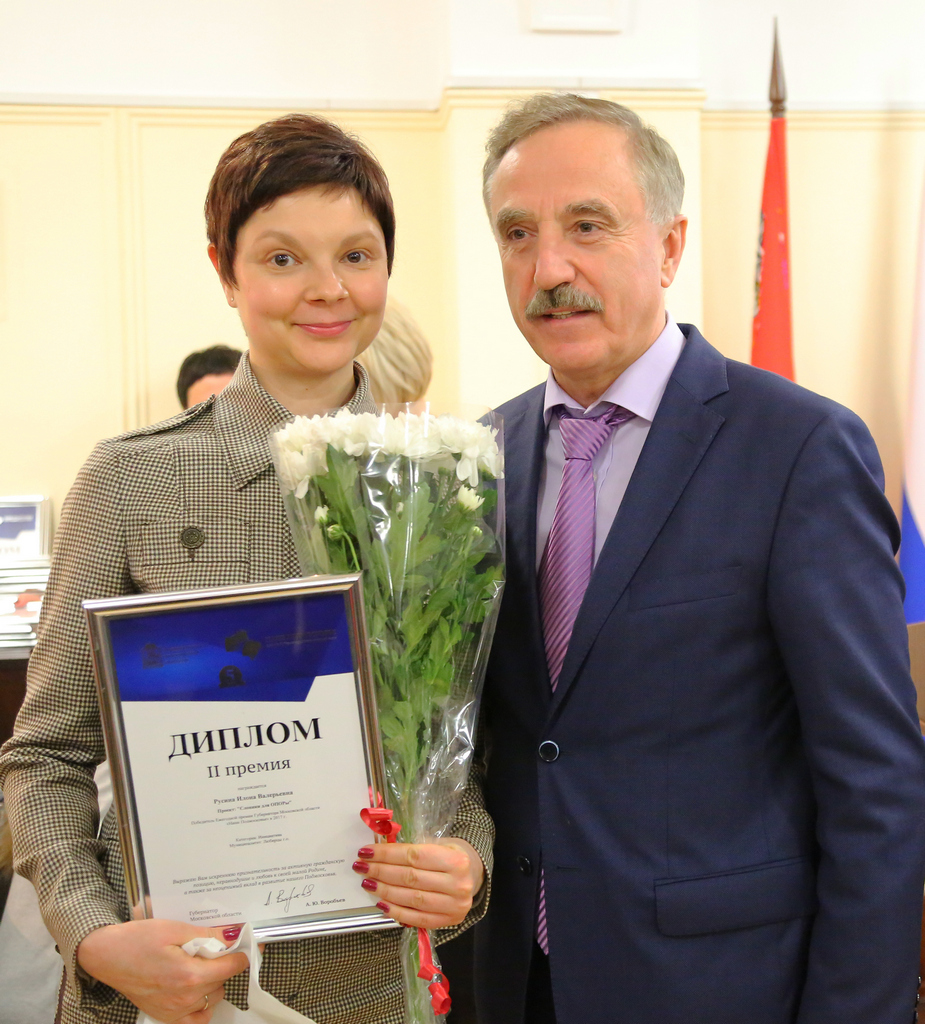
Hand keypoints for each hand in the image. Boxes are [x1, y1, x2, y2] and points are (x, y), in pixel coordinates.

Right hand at [76, 919, 248, 1022]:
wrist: (106, 956)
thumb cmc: (137, 940)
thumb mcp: (175, 929)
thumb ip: (207, 935)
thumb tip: (234, 936)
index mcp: (189, 975)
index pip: (231, 967)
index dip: (242, 953)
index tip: (247, 945)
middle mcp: (184, 999)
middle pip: (223, 981)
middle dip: (223, 963)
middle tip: (211, 949)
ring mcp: (175, 1012)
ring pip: (213, 998)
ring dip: (213, 982)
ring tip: (198, 965)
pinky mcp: (166, 1017)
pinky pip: (196, 1019)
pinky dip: (203, 1005)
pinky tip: (197, 990)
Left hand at [352, 838, 483, 928]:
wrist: (473, 875)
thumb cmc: (451, 855)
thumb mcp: (439, 843)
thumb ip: (415, 847)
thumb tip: (381, 849)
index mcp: (456, 859)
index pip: (414, 856)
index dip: (387, 854)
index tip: (366, 852)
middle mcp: (457, 884)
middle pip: (411, 878)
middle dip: (381, 872)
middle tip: (361, 867)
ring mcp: (454, 906)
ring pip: (412, 899)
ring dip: (385, 891)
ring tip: (367, 883)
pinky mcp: (448, 921)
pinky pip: (417, 919)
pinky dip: (396, 911)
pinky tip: (381, 902)